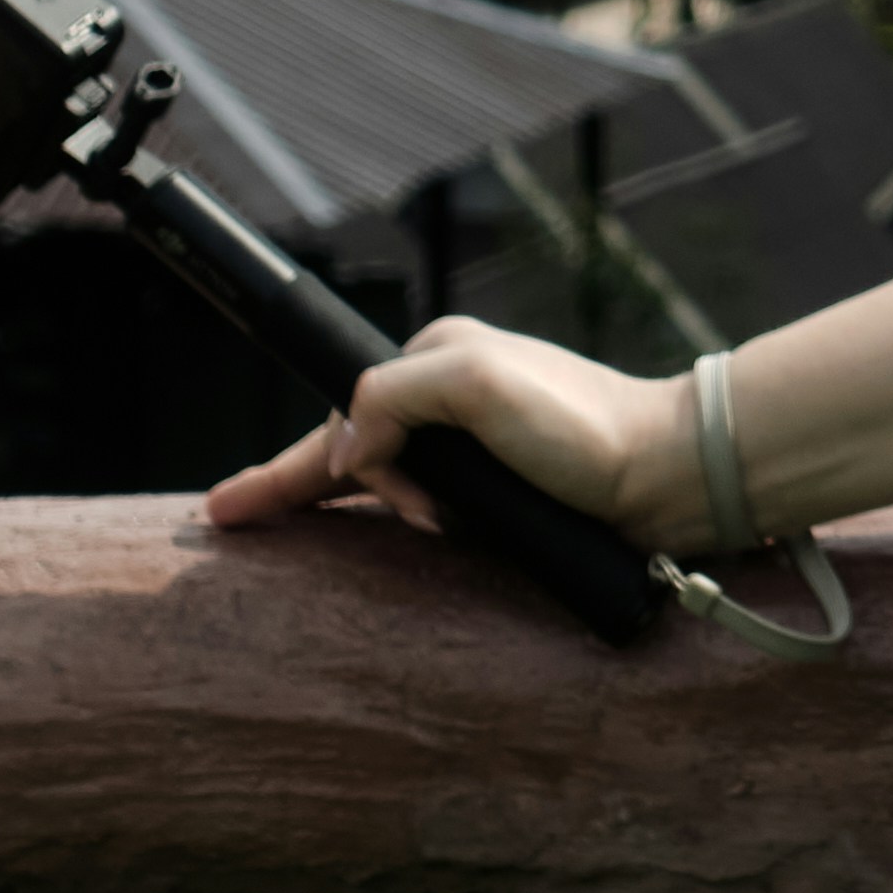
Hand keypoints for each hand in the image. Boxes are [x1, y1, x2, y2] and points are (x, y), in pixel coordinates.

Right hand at [200, 314, 683, 547]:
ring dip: (373, 509)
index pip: (339, 417)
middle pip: (353, 447)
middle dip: (304, 484)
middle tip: (238, 513)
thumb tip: (351, 451)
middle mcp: (455, 397)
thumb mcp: (476, 385)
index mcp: (439, 363)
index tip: (224, 508)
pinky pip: (429, 502)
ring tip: (367, 529)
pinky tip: (398, 530)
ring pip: (389, 480)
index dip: (282, 469)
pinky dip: (406, 520)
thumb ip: (394, 399)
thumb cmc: (582, 428)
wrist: (667, 475)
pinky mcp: (507, 485)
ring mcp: (479, 442)